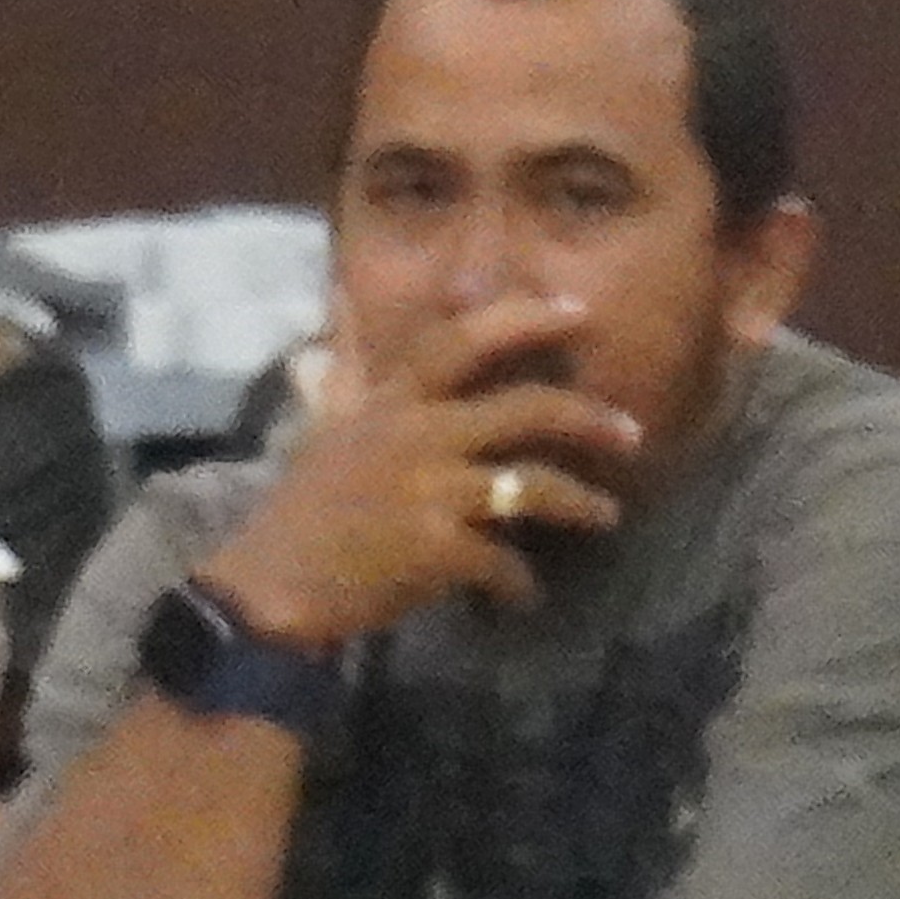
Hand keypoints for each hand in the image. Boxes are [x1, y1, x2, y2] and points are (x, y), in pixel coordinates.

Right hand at [207, 292, 641, 649]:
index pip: (463, 340)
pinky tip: (523, 596)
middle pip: (527, 408)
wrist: (268, 587)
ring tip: (607, 516)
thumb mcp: (327, 428)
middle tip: (631, 430)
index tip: (579, 308)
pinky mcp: (436, 550)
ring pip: (533, 487)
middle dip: (588, 417)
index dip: (525, 317)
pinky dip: (519, 583)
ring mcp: (429, 492)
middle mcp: (416, 435)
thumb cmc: (301, 512)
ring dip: (580, 504)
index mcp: (392, 403)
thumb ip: (349, 371)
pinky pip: (504, 562)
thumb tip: (342, 303)